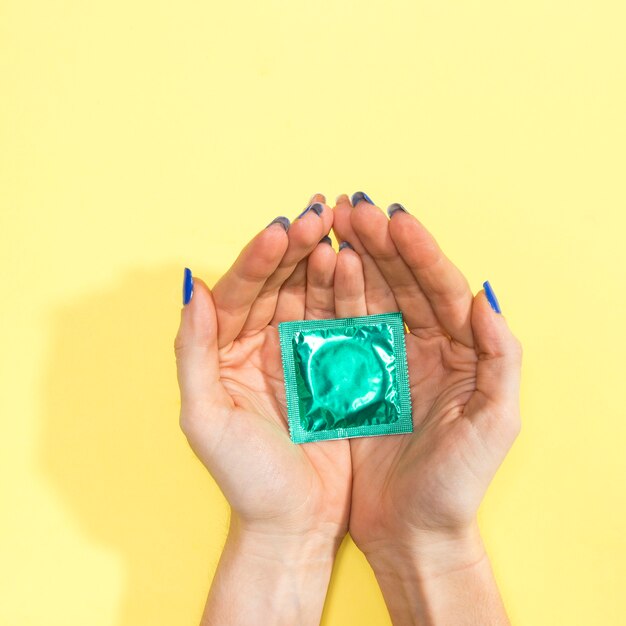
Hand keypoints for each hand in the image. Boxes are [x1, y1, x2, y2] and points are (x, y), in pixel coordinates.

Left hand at [174, 195, 350, 624]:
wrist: (294, 521)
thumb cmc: (245, 478)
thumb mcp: (205, 419)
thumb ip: (192, 353)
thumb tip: (191, 289)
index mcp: (225, 350)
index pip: (238, 291)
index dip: (259, 259)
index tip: (280, 230)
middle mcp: (260, 342)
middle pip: (278, 282)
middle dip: (296, 246)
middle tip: (319, 212)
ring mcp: (299, 350)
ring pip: (311, 293)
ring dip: (324, 260)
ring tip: (341, 229)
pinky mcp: (334, 365)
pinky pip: (340, 320)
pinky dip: (348, 293)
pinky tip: (356, 266)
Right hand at [332, 193, 521, 623]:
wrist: (411, 531)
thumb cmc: (456, 484)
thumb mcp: (494, 424)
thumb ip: (501, 357)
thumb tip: (487, 295)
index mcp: (459, 350)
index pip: (441, 287)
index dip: (419, 251)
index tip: (395, 219)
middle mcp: (421, 345)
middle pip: (400, 281)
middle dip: (377, 241)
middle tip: (350, 207)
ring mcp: (382, 357)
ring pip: (367, 295)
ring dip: (350, 258)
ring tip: (327, 225)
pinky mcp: (349, 375)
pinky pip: (338, 326)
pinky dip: (327, 298)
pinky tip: (316, 271)